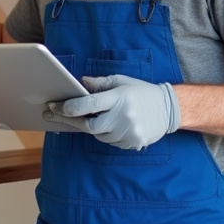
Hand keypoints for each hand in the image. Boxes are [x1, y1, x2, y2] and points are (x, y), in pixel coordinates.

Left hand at [43, 75, 179, 149]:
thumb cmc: (142, 92)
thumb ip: (100, 83)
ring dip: (93, 128)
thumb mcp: (122, 81)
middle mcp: (123, 116)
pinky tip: (112, 125)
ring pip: (99, 135)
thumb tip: (80, 82)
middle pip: (89, 125)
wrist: (169, 109)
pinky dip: (107, 134)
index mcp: (118, 97)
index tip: (54, 107)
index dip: (68, 107)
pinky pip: (111, 142)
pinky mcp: (133, 142)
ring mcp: (128, 131)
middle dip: (73, 121)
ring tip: (97, 117)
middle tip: (57, 115)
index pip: (88, 104)